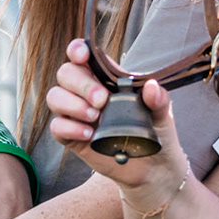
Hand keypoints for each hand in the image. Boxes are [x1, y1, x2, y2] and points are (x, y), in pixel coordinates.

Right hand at [46, 39, 193, 212]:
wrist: (154, 168)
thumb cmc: (157, 133)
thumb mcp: (163, 115)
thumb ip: (159, 99)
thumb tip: (151, 86)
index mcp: (107, 78)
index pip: (83, 56)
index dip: (77, 50)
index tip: (82, 56)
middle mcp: (87, 93)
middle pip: (66, 73)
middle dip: (81, 84)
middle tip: (102, 100)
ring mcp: (78, 114)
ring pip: (55, 97)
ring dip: (72, 104)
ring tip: (95, 117)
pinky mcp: (73, 137)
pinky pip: (57, 126)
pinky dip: (69, 127)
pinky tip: (89, 134)